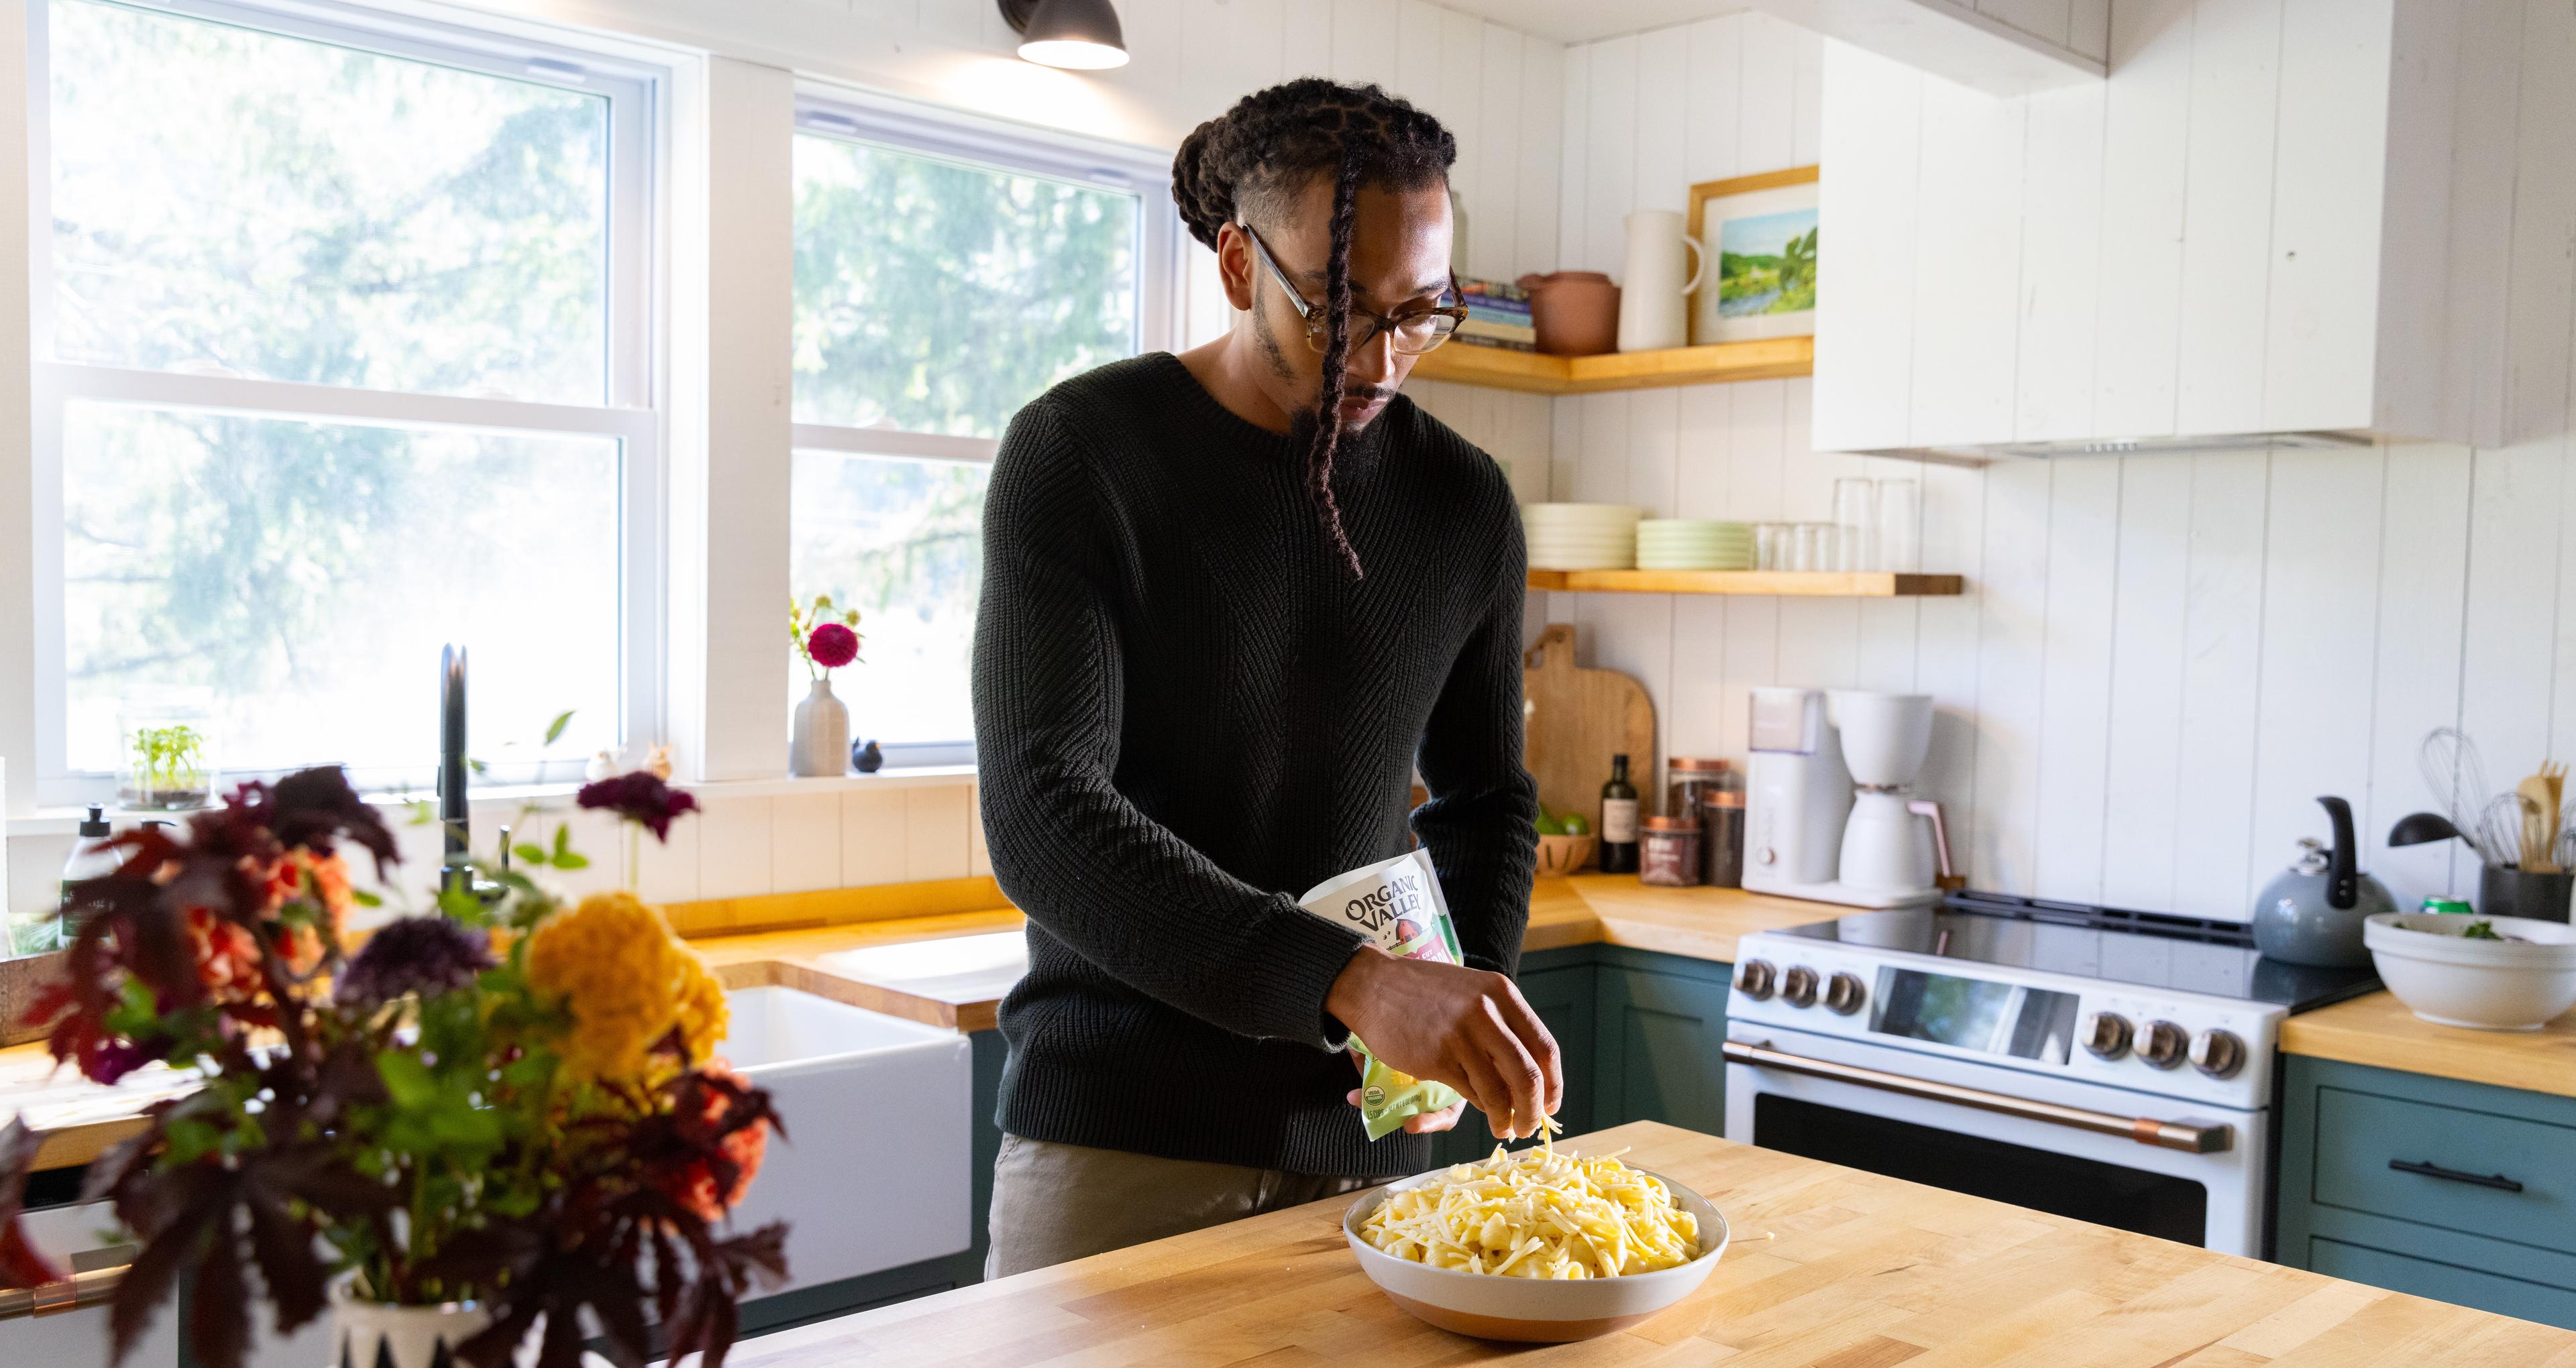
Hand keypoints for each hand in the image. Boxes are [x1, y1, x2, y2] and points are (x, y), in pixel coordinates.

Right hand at [1325, 949, 1561, 1138]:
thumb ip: (1502, 1024)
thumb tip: (1530, 1072)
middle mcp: (1487, 1013)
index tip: (1552, 1103)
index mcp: (1502, 994)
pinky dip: (1479, 1107)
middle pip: (1528, 1076)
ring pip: (1499, 1092)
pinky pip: (1469, 1093)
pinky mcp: (1436, 1059)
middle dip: (1534, 1109)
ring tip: (1505, 1127)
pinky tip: (1480, 1111)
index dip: (1554, 1082)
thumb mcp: (1474, 993)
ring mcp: (1461, 1037)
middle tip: (1531, 1125)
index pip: (1544, 1047)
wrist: (1375, 985)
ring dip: (1506, 1117)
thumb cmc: (1427, 992)